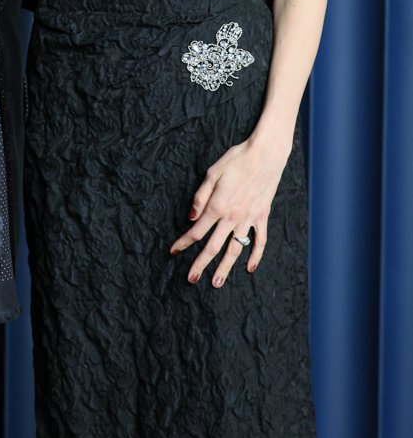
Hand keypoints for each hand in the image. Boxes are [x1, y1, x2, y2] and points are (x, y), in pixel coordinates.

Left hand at [170, 135, 289, 286]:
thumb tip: (191, 217)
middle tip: (191, 279)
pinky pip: (259, 241)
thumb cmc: (236, 160)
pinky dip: (256, 256)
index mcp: (217, 206)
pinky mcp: (262, 217)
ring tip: (217, 282)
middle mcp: (232, 217)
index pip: (196, 231)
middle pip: (213, 246)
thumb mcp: (212, 174)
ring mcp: (249, 219)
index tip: (173, 251)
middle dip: (201, 264)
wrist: (264, 155)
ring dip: (226, 267)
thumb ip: (200, 197)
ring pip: (235, 249)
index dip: (183, 242)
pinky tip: (250, 268)